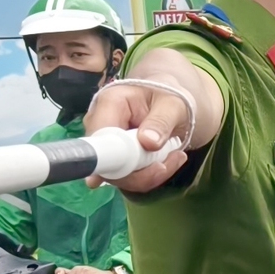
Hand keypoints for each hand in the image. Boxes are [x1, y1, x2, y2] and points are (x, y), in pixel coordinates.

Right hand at [85, 76, 196, 194]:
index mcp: (109, 104)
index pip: (101, 139)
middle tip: (174, 161)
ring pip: (117, 175)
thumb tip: (148, 143)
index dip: (119, 159)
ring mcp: (102, 144)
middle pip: (106, 164)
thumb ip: (162, 122)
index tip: (152, 164)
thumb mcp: (173, 105)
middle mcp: (98, 125)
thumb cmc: (168, 97)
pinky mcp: (112, 158)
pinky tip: (167, 162)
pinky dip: (147, 176)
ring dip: (150, 175)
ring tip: (176, 157)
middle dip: (142, 173)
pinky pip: (126, 176)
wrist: (166, 102)